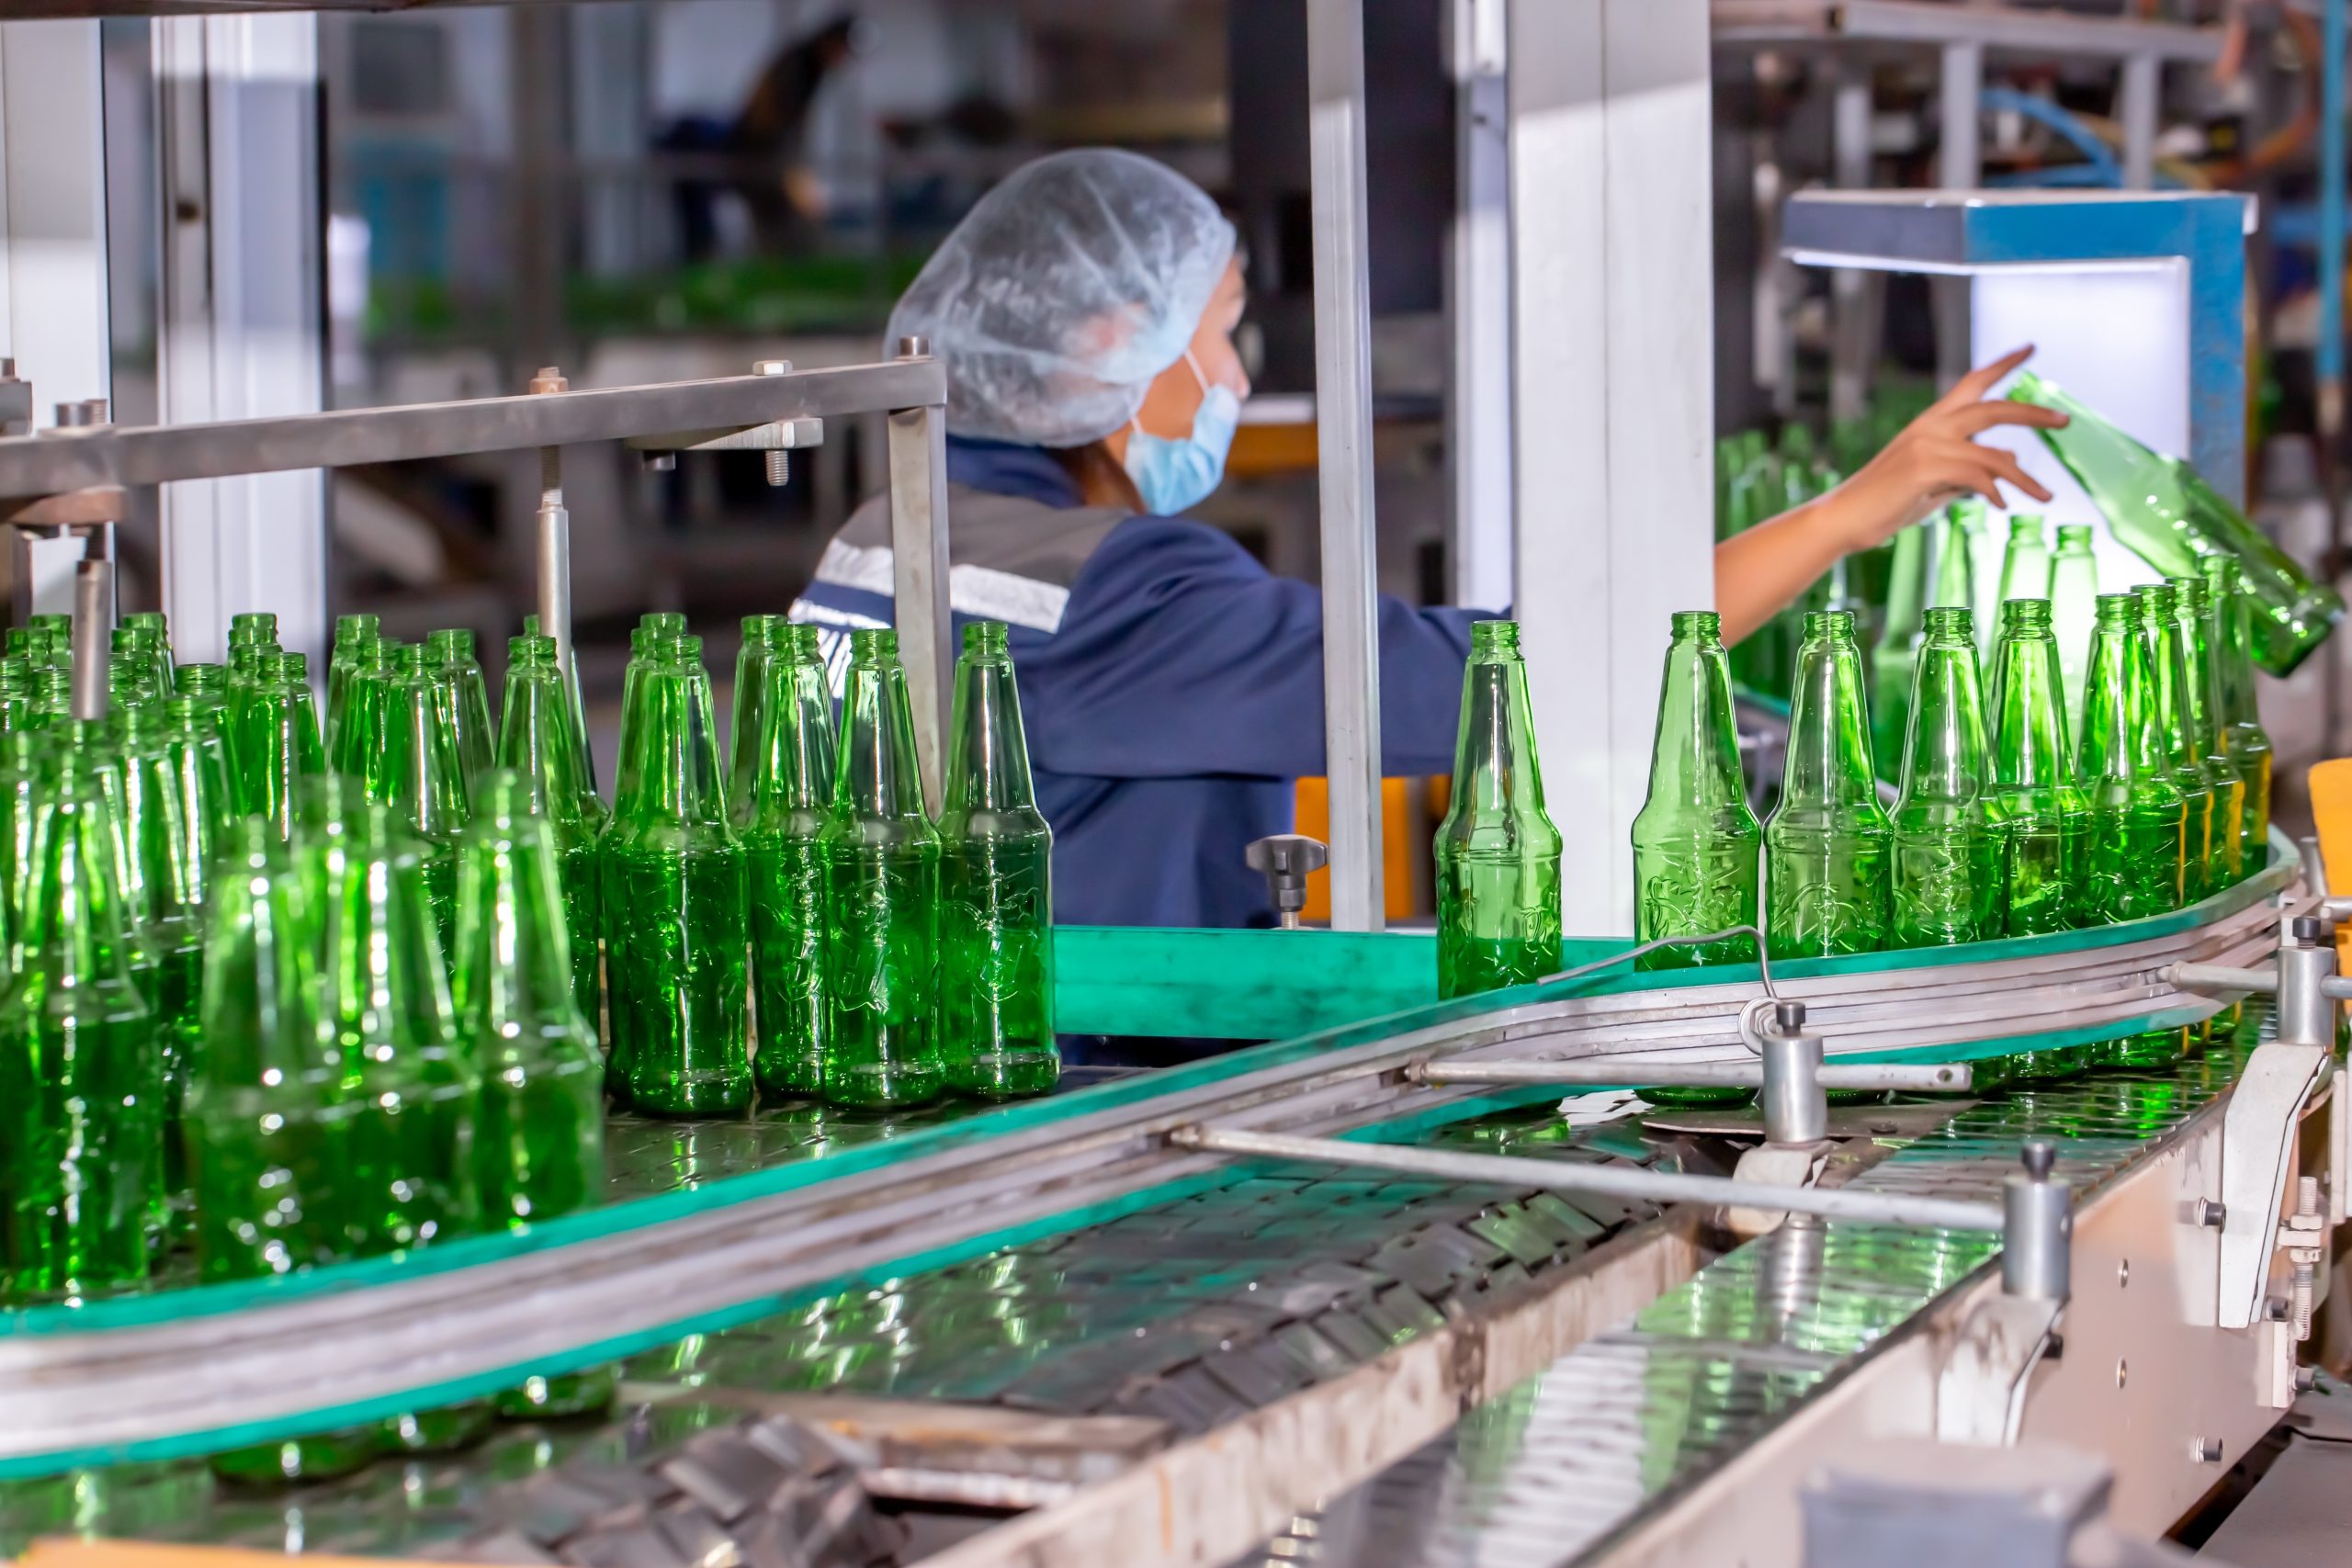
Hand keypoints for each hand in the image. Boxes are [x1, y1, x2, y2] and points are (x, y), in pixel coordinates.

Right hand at [1822, 345, 2069, 550]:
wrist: (1844, 519)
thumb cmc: (1887, 502)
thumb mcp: (1936, 480)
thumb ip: (1971, 466)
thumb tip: (2012, 460)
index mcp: (1931, 423)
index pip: (1971, 383)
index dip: (2002, 364)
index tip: (2030, 348)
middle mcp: (1931, 427)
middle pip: (1992, 409)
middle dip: (2032, 414)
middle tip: (2064, 421)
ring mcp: (1927, 446)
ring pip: (1993, 453)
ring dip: (2025, 478)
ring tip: (2047, 497)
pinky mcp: (1924, 469)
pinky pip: (1977, 477)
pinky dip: (1995, 493)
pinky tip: (2002, 507)